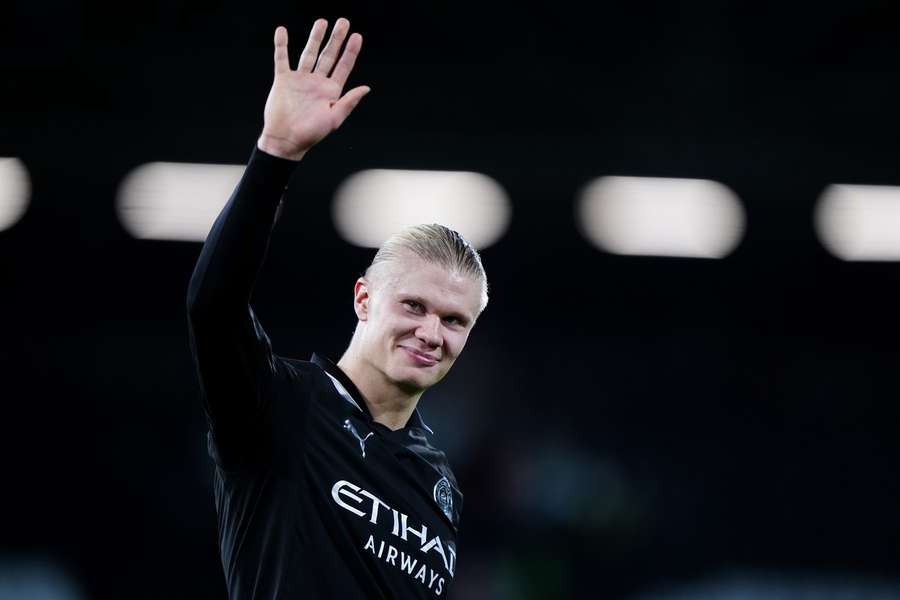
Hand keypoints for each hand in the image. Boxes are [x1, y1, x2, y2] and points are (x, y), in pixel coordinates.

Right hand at [257, 19, 369, 160]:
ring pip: (308, 54)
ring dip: (315, 38)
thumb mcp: (334, 119)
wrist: (285, 140)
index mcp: (331, 91)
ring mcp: (300, 80)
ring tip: (321, 22)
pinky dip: (281, 45)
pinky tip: (282, 31)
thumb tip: (366, 88)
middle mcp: (316, 83)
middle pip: (328, 56)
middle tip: (343, 22)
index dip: (350, 52)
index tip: (357, 36)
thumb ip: (349, 102)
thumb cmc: (311, 134)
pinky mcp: (283, 80)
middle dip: (336, 39)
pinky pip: (282, 59)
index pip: (343, 67)